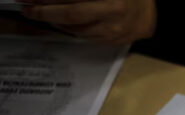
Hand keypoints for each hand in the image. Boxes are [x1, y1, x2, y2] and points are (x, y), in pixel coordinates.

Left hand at [21, 0, 156, 43]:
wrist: (153, 11)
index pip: (72, 0)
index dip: (49, 1)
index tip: (31, 0)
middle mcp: (115, 13)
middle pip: (72, 15)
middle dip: (47, 12)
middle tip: (31, 10)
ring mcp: (116, 30)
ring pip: (77, 29)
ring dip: (58, 22)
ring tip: (48, 15)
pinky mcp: (116, 41)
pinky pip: (88, 37)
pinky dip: (74, 30)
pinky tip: (68, 24)